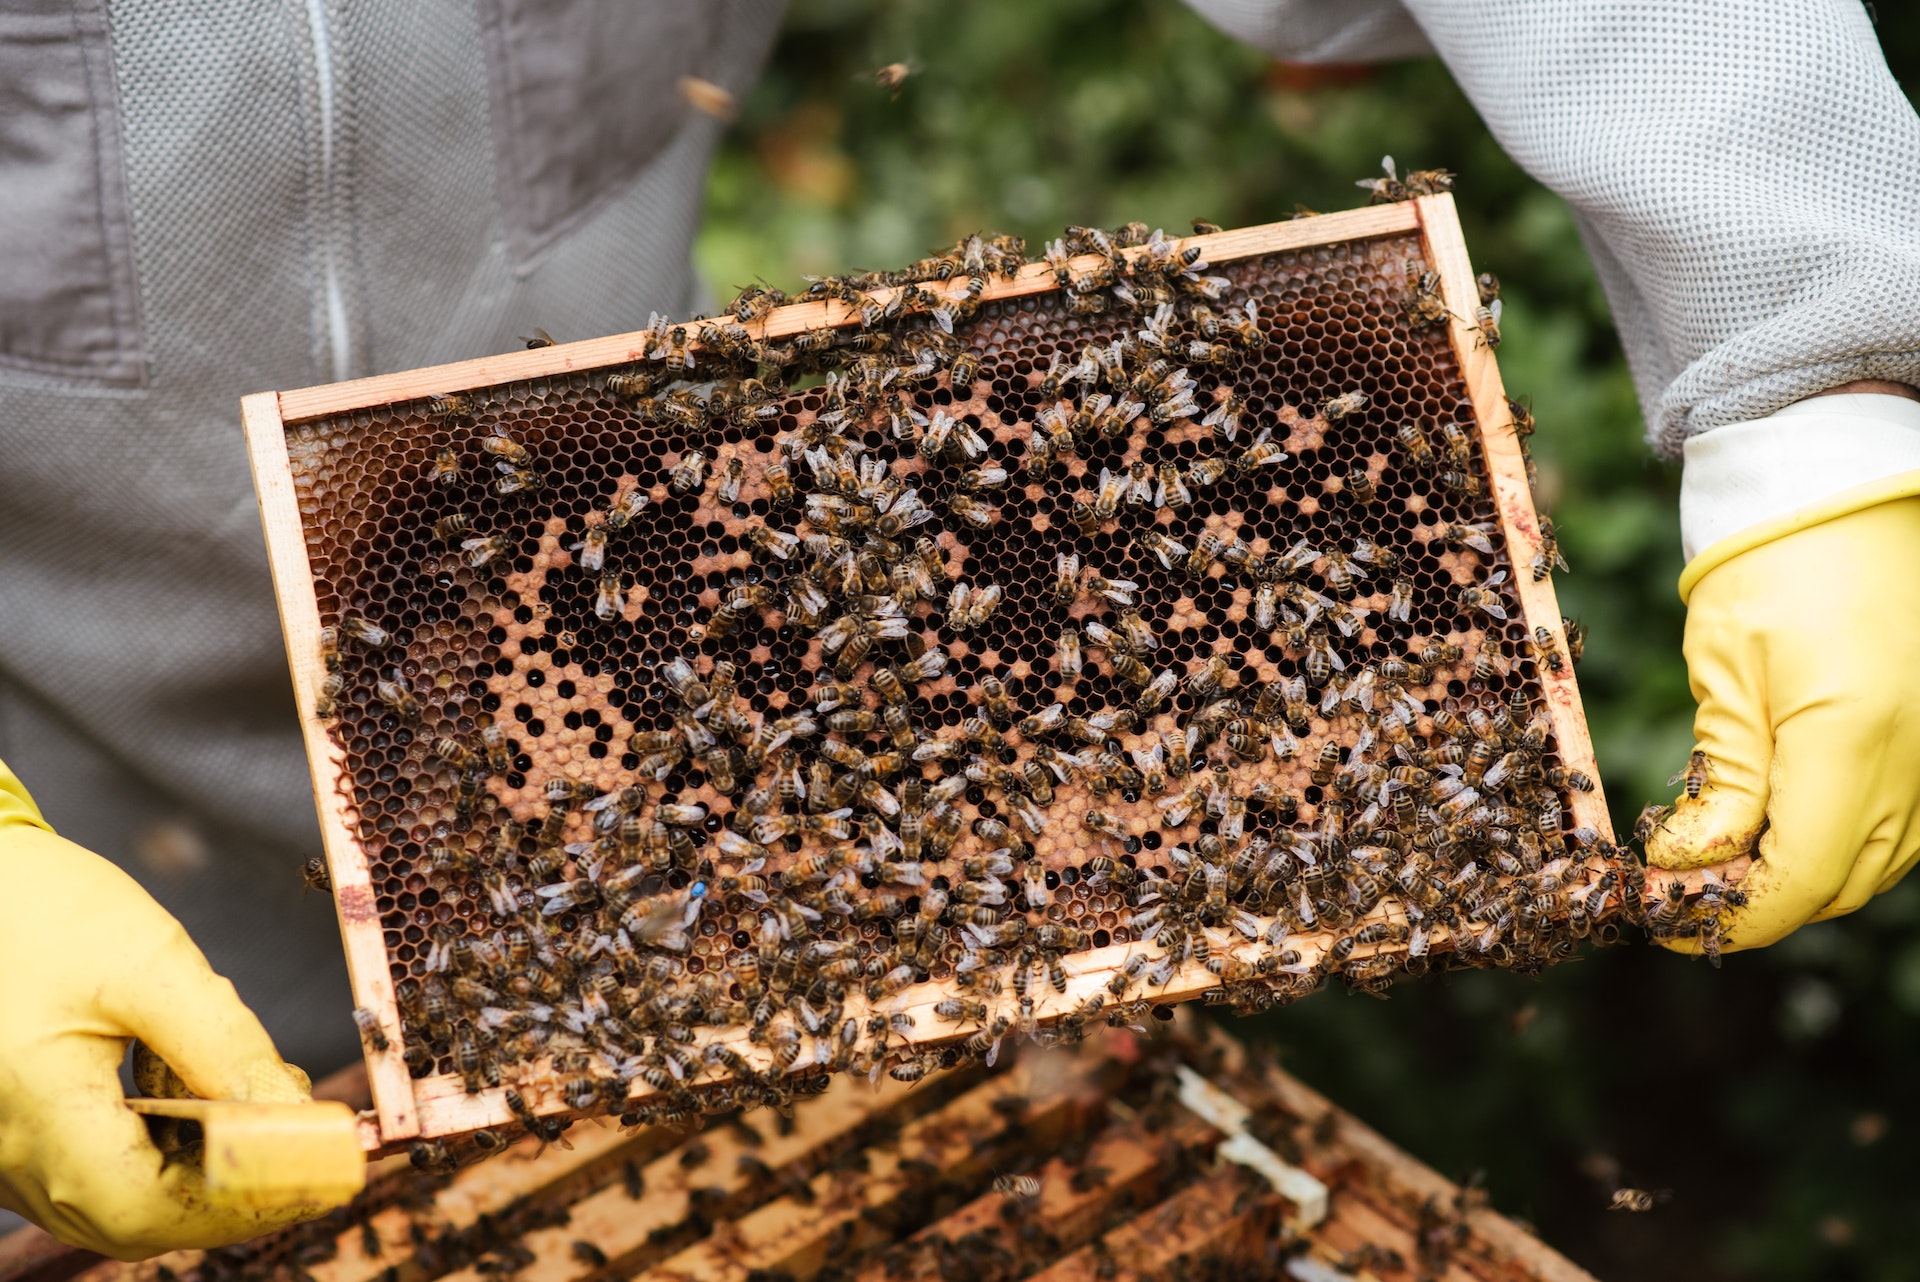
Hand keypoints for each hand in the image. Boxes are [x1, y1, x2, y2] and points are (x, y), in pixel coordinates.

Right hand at [0, 762, 347, 1258]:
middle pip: (139, 1218)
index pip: (151, 1207)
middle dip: (235, 1187)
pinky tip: (194, 1092)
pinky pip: (96, 1173)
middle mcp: (8, 1157)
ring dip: (202, 1169)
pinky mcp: (14, 1137)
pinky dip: (161, 1149)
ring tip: (256, 1098)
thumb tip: (295, 1114)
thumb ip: (225, 1045)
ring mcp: (4, 1155)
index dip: (246, 1199)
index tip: (326, 1167)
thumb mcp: (150, 964)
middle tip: (308, 1137)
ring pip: (120, 1202)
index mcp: (34, 1114)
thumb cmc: (42, 910)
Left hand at [1644, 497, 1919, 951]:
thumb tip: (1687, 867)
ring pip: (1878, 864)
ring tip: (1723, 861)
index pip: (1800, 878)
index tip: (1666, 920)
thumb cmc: (1768, 568)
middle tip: (1680, 891)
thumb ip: (1719, 783)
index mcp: (1854, 737)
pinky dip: (1845, 841)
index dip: (1732, 914)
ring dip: (1803, 877)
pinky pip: (1904, 826)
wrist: (1838, 494)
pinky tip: (1784, 824)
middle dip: (1759, 900)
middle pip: (1842, 883)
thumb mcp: (1725, 679)